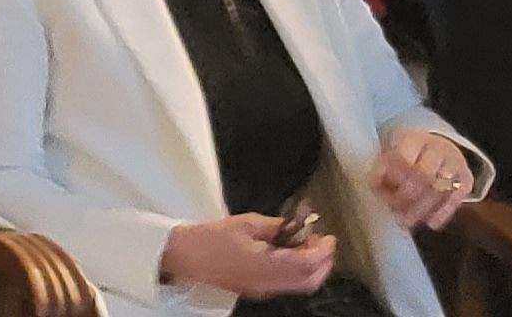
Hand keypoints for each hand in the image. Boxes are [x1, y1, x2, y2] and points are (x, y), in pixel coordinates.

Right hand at [158, 213, 334, 296]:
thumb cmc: (211, 237)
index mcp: (267, 266)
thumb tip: (296, 224)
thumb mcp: (245, 223)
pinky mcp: (256, 290)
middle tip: (322, 241)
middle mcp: (269, 283)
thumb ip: (275, 225)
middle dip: (324, 262)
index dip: (324, 250)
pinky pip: (287, 285)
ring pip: (301, 286)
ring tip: (306, 244)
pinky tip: (289, 253)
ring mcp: (263, 289)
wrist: (183, 257)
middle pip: (310, 281)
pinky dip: (297, 272)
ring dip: (312, 268)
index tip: (328, 235)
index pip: (308, 263)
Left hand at [373, 129, 476, 230]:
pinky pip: (456, 197)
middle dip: (407, 197)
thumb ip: (381, 170)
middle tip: (395, 212)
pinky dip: (443, 212)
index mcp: (414, 138)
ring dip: (422, 208)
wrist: (437, 147)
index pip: (403, 157)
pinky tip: (431, 224)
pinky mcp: (466, 178)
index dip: (392, 178)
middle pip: (424, 174)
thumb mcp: (390, 155)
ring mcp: (455, 162)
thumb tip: (375, 184)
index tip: (382, 194)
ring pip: (440, 188)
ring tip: (406, 222)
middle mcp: (438, 147)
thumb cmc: (407, 156)